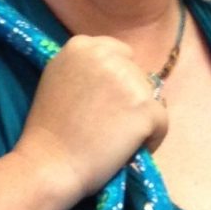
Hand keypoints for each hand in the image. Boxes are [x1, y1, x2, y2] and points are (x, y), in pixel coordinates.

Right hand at [15, 32, 169, 207]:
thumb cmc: (48, 131)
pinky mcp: (145, 106)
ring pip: (152, 99)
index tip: (104, 105)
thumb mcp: (57, 79)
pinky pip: (162, 122)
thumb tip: (118, 74)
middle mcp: (107, 55)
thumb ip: (85, 68)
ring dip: (139, 120)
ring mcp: (128, 80)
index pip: (121, 54)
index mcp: (82, 45)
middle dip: (129, 100)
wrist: (49, 164)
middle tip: (106, 127)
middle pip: (138, 75)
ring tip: (114, 141)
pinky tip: (126, 152)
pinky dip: (150, 140)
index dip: (117, 83)